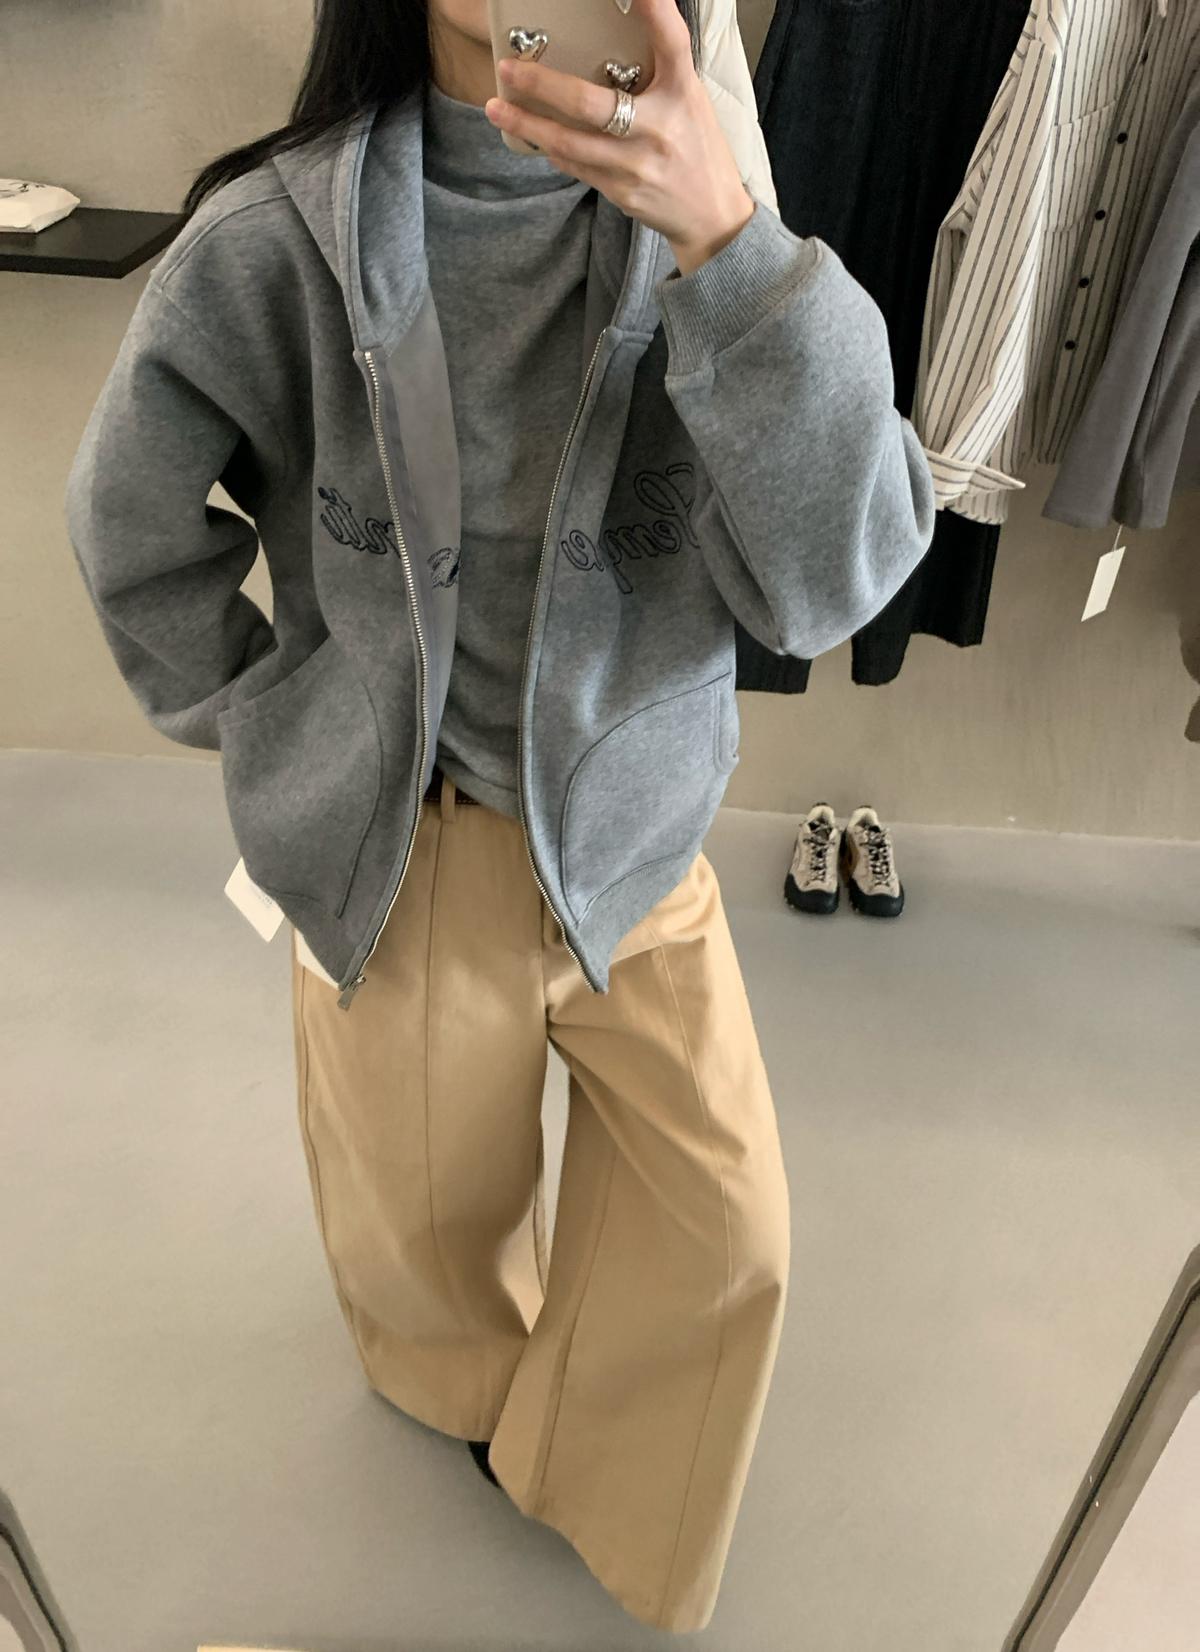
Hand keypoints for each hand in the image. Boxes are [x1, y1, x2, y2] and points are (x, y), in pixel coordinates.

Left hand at [484, 0, 755, 276]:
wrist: (712, 216)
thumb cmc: (697, 147)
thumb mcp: (689, 98)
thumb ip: (660, 65)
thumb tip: (622, 26)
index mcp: (684, 93)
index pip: (671, 43)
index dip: (654, 10)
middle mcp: (659, 128)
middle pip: (591, 104)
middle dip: (543, 86)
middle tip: (510, 69)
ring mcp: (637, 165)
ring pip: (571, 142)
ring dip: (529, 123)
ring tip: (497, 107)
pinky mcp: (623, 192)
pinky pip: (576, 166)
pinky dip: (552, 148)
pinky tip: (532, 134)